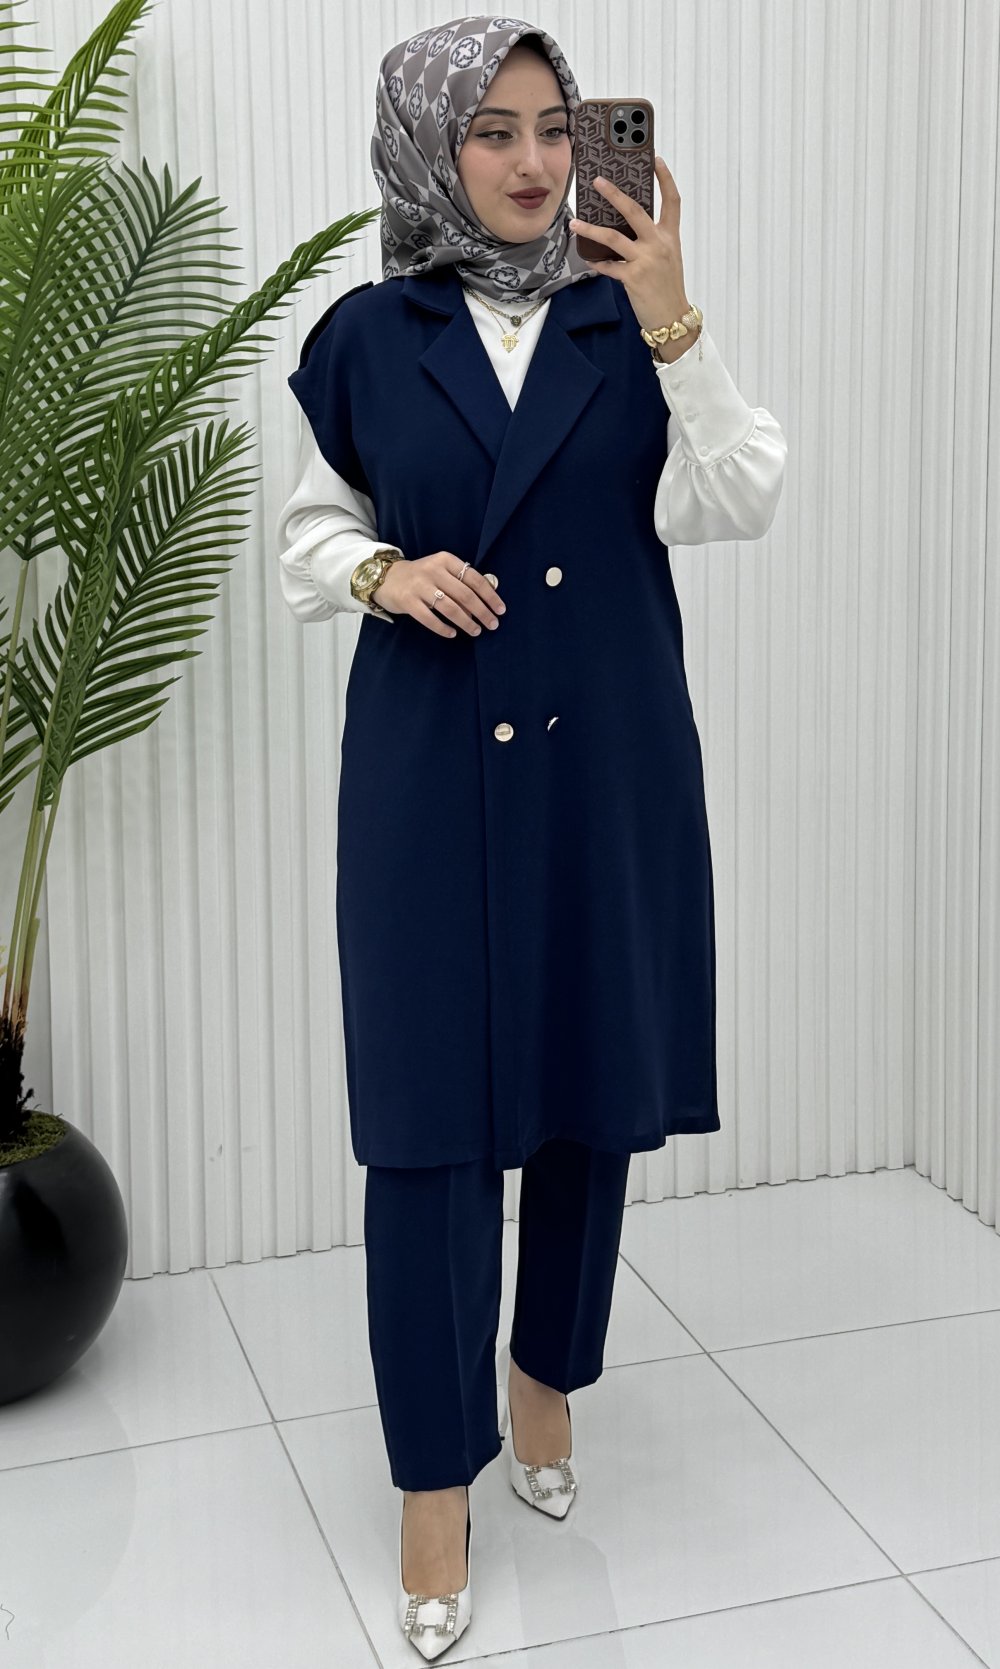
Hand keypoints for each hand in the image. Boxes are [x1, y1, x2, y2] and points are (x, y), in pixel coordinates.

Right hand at [374, 552, 505, 638]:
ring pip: (450, 608)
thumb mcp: (442, 570)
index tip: (500, 610)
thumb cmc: (422, 577)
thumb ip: (462, 581)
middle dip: (482, 612)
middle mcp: (433, 570)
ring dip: (466, 622)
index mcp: (446, 560)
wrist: (386, 578)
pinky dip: (443, 628)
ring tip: (476, 631)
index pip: (474, 578)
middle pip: (465, 595)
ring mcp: (419, 586)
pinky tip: (452, 633)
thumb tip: (487, 600)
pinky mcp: (408, 601)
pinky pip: (429, 618)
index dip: (490, 596)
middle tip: (492, 625)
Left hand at [569, 157, 693, 346]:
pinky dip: (596, 262)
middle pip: (635, 211)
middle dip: (614, 194)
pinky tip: (586, 258)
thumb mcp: (667, 259)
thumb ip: (652, 240)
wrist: (672, 319)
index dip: (665, 178)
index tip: (656, 160)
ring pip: (613, 237)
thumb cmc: (668, 289)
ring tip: (575, 222)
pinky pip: (608, 266)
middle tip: (597, 181)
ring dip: (591, 229)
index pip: (672, 201)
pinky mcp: (633, 278)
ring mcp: (646, 261)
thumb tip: (627, 227)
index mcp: (670, 237)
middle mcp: (659, 244)